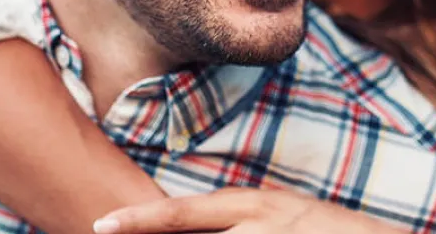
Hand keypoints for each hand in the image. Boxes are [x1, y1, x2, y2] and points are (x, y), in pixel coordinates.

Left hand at [92, 187, 408, 233]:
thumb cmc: (335, 233)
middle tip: (107, 232)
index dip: (142, 220)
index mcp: (257, 204)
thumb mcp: (287, 214)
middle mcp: (262, 222)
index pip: (186, 212)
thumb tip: (204, 227)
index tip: (101, 225)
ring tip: (196, 232)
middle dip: (150, 233)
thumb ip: (245, 219)